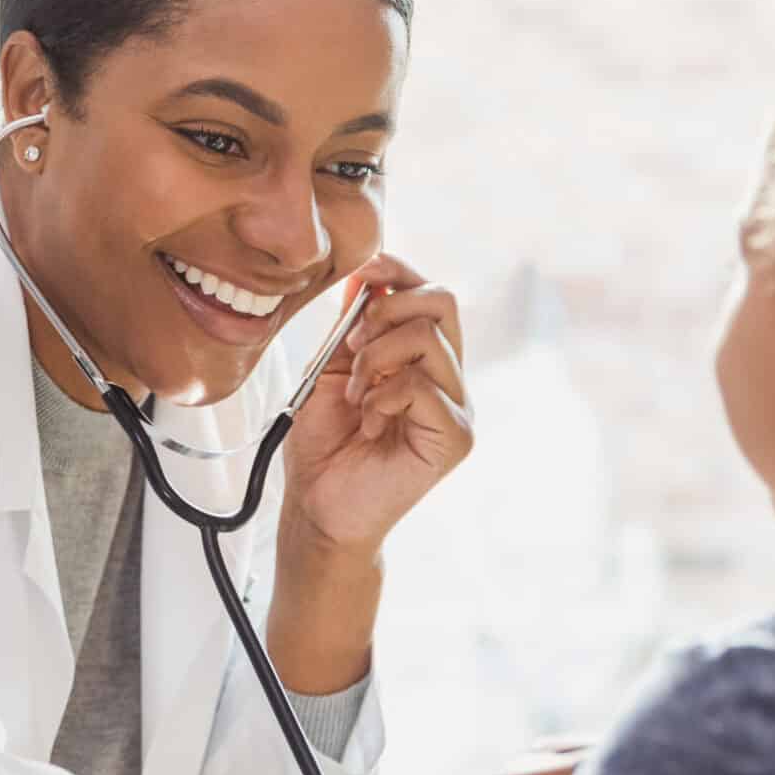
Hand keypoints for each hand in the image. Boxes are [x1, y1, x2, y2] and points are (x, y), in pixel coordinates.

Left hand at [281, 254, 472, 555]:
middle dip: (386, 309)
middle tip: (352, 348)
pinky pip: (423, 385)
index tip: (361, 272)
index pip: (429, 293)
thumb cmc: (323, 443)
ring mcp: (457, 406)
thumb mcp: (331, 368)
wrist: (317, 504)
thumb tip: (367, 271)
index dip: (398, 270)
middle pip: (442, 300)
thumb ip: (353, 324)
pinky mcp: (456, 435)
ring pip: (429, 338)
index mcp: (423, 357)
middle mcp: (448, 377)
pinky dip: (383, 396)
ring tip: (357, 396)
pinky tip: (371, 422)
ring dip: (375, 360)